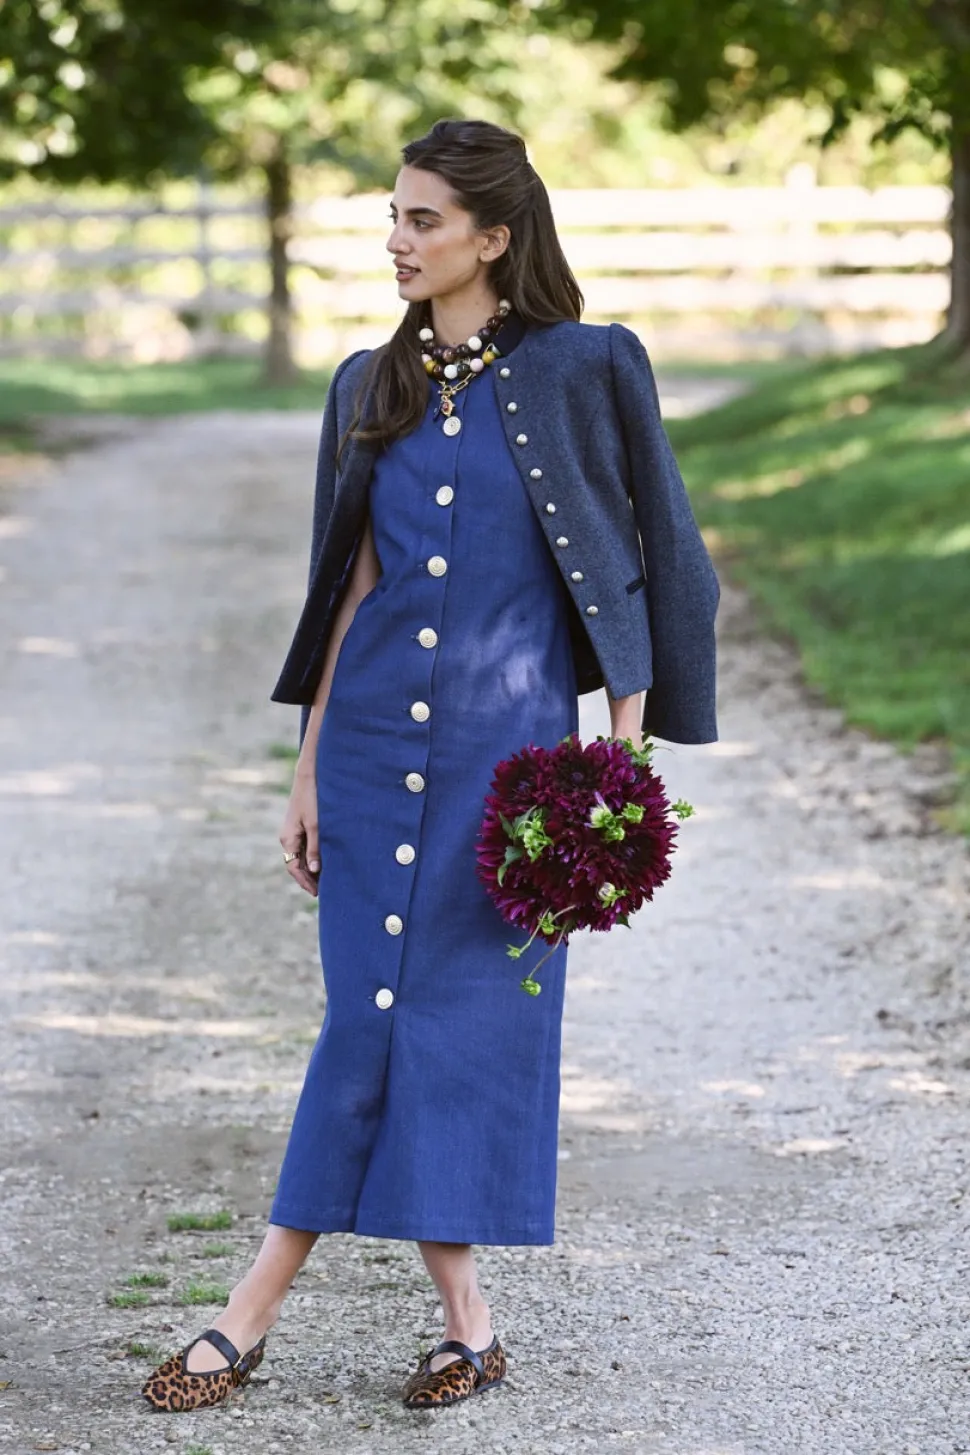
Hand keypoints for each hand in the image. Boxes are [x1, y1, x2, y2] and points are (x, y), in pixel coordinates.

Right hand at [280, 770, 319, 896]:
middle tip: (325, 891)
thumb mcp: (316, 825)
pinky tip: (326, 862)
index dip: (305, 882)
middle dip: (309, 878)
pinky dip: (314, 857)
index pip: (294, 868)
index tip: (317, 893)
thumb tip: (315, 869)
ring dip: (312, 868)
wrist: (309, 776)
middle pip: (297, 864)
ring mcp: (294, 832)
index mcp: (288, 839)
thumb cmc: (312, 799)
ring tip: (327, 879)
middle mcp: (288, 838)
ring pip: (302, 857)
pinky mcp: (301, 826)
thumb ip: (315, 848)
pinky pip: (305, 847)